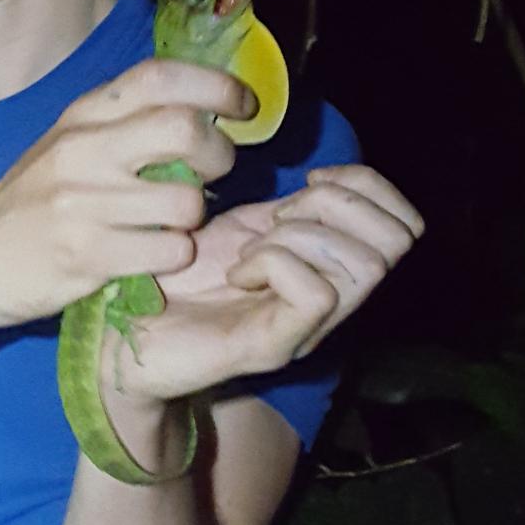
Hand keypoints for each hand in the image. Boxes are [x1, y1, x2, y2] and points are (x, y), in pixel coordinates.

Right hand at [0, 55, 252, 330]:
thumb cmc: (31, 203)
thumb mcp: (68, 145)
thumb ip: (125, 123)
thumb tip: (205, 111)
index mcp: (83, 115)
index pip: (162, 77)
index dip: (218, 86)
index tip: (244, 107)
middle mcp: (82, 149)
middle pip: (184, 130)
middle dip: (219, 156)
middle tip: (212, 175)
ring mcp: (82, 203)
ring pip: (185, 202)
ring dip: (194, 219)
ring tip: (171, 225)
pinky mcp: (85, 256)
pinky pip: (168, 252)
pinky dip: (174, 257)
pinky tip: (152, 257)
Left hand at [101, 166, 424, 408]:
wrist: (119, 335)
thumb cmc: (174, 279)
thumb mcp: (239, 229)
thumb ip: (286, 211)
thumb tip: (325, 178)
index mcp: (328, 270)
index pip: (404, 225)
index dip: (366, 186)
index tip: (310, 181)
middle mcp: (330, 304)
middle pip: (395, 243)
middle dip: (335, 208)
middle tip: (277, 220)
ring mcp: (306, 330)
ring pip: (363, 267)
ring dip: (301, 236)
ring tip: (252, 249)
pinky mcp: (274, 347)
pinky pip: (316, 294)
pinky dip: (275, 264)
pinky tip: (237, 272)